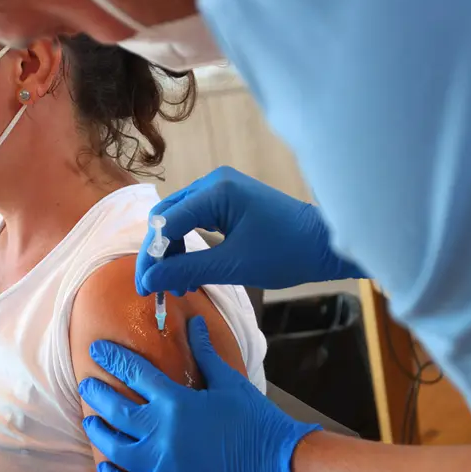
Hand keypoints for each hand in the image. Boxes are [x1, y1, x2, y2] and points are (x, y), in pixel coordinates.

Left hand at [79, 316, 320, 471]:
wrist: (278, 465)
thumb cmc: (256, 422)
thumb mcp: (229, 382)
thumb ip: (205, 353)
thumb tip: (194, 324)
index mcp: (176, 401)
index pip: (134, 372)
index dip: (113, 358)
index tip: (97, 349)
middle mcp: (162, 432)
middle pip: (116, 409)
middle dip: (97, 393)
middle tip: (87, 385)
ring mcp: (162, 464)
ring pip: (116, 447)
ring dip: (99, 432)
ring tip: (91, 422)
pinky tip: (106, 466)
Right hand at [135, 166, 363, 296]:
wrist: (326, 245)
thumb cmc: (286, 253)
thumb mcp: (232, 266)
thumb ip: (187, 270)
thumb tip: (149, 281)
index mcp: (216, 191)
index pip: (165, 223)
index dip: (151, 256)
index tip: (144, 287)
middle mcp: (213, 183)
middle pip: (167, 217)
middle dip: (158, 254)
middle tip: (155, 288)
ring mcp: (221, 190)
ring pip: (179, 220)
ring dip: (172, 252)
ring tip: (176, 286)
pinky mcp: (228, 201)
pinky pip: (195, 221)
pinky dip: (188, 246)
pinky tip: (189, 272)